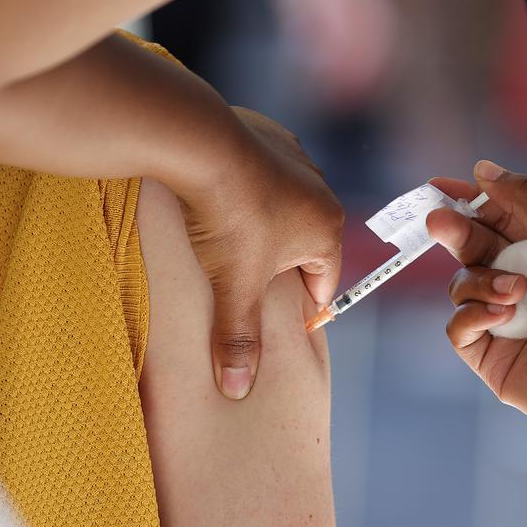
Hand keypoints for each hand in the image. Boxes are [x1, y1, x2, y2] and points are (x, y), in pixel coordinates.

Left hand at [178, 107, 342, 399]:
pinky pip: (261, 175)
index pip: (322, 285)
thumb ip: (238, 338)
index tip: (269, 322)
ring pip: (282, 209)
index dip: (295, 310)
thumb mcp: (233, 286)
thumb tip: (237, 390)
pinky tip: (218, 199)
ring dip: (260, 227)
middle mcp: (321, 192)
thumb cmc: (228, 218)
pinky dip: (245, 189)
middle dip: (275, 269)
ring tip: (225, 242)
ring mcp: (296, 159)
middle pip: (302, 247)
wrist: (200, 143)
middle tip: (239, 284)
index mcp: (327, 229)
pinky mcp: (267, 136)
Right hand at [426, 160, 526, 444]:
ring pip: (461, 286)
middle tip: (439, 221)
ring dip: (480, 283)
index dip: (468, 201)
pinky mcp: (490, 356)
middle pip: (471, 248)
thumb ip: (523, 199)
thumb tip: (484, 168)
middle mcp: (522, 284)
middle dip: (455, 232)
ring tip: (514, 294)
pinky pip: (459, 327)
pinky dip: (472, 317)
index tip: (439, 186)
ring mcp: (504, 321)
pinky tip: (500, 319)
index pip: (496, 218)